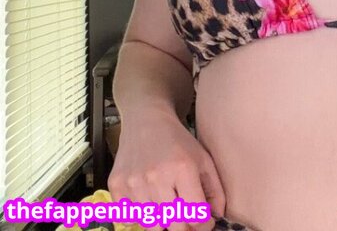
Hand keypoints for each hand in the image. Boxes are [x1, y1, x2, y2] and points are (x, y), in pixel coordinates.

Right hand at [108, 107, 225, 230]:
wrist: (146, 120)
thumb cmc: (178, 142)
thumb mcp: (203, 159)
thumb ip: (214, 190)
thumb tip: (215, 218)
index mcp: (182, 168)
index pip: (195, 215)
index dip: (203, 224)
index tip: (204, 221)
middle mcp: (156, 176)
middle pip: (174, 226)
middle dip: (184, 226)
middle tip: (186, 216)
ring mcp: (134, 182)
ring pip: (152, 225)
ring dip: (162, 220)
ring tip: (166, 203)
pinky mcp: (116, 185)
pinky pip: (131, 217)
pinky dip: (141, 214)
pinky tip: (148, 198)